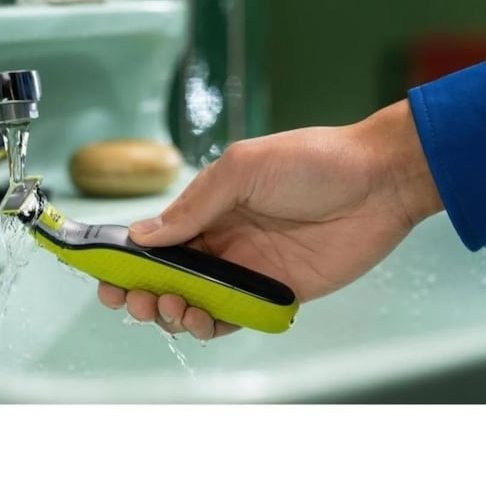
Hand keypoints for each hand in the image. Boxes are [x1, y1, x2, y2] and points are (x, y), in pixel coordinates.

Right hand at [98, 99, 442, 339]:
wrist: (379, 180)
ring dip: (173, 311)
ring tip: (171, 306)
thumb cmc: (313, 161)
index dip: (129, 259)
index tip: (106, 277)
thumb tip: (143, 234)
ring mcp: (249, 268)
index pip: (159, 238)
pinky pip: (235, 317)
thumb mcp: (244, 168)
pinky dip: (211, 325)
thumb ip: (195, 204)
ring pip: (196, 301)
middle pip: (170, 275)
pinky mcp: (277, 293)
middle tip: (135, 299)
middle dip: (143, 291)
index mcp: (211, 206)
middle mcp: (224, 239)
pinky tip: (201, 321)